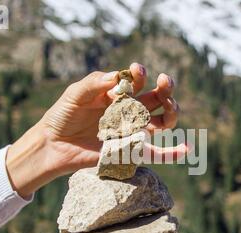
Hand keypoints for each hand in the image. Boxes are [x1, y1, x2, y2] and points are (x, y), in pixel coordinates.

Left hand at [6, 63, 184, 197]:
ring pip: (161, 122)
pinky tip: (186, 149)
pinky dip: (172, 153)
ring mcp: (131, 131)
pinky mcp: (130, 151)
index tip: (136, 71)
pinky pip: (155, 154)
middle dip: (164, 88)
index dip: (141, 74)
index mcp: (118, 94)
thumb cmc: (63, 115)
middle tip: (164, 81)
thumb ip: (93, 83)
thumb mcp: (75, 94)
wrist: (53, 144)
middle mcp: (128, 111)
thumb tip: (117, 78)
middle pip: (156, 99)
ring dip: (172, 112)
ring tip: (170, 104)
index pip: (137, 82)